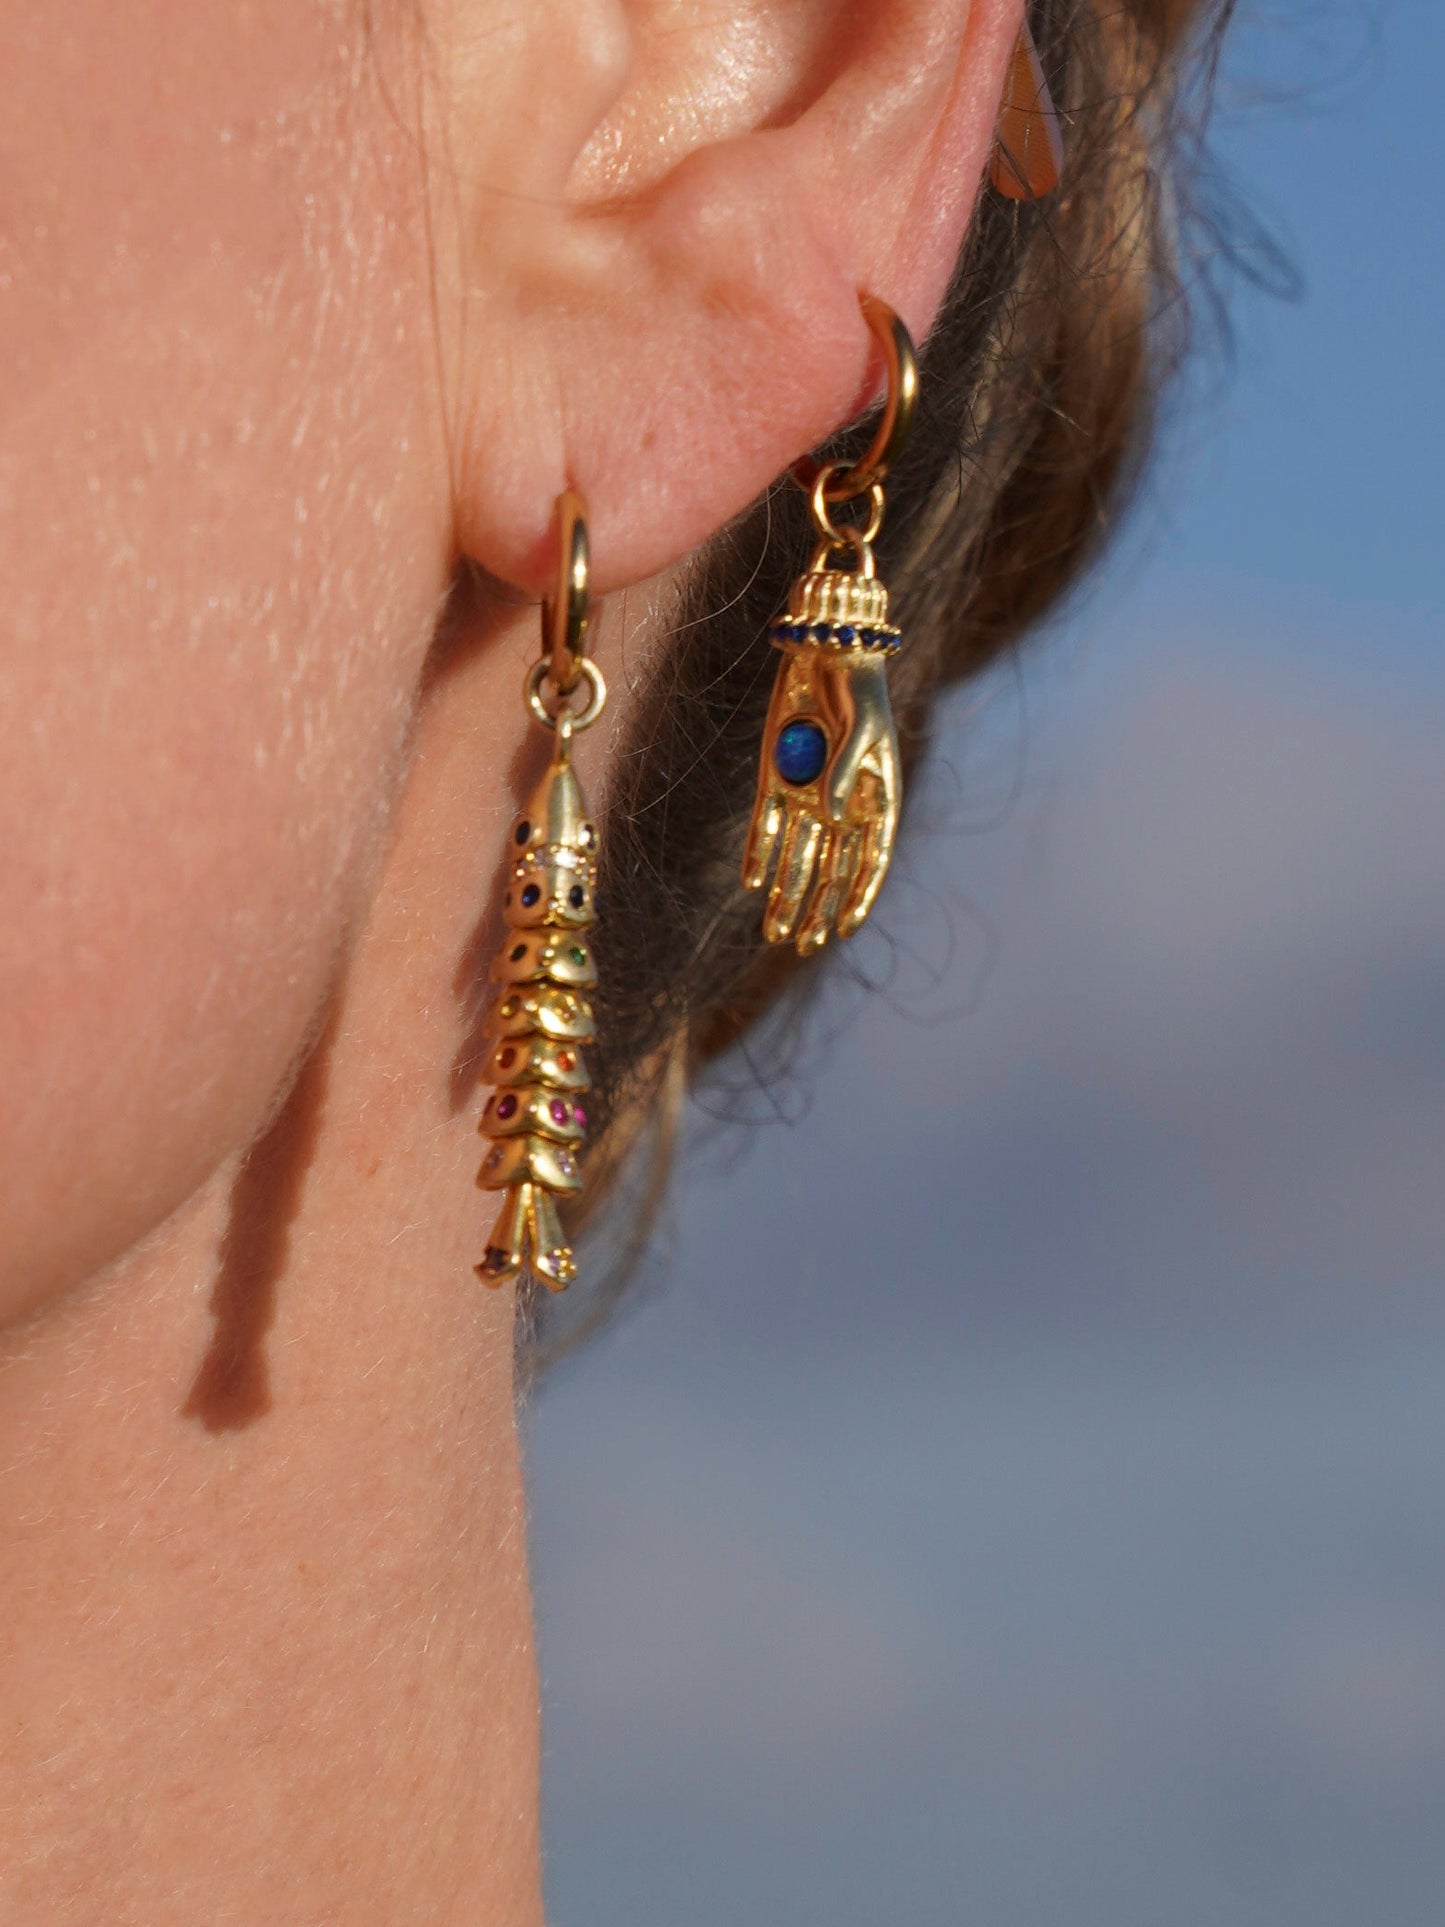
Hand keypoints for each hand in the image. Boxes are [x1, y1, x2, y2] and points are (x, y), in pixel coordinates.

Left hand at [742, 638, 899, 952]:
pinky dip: (759, 852)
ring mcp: (806, 792)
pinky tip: (751, 882)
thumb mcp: (859, 728)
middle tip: (799, 945)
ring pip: (795, 855)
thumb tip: (830, 817)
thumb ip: (843, 773)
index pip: (870, 861)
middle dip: (814, 909)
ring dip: (784, 892)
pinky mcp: (775, 776)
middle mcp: (841, 804)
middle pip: (828, 869)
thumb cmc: (857, 687)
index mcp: (876, 798)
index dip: (858, 898)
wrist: (825, 648)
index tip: (842, 931)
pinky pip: (766, 823)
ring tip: (771, 930)